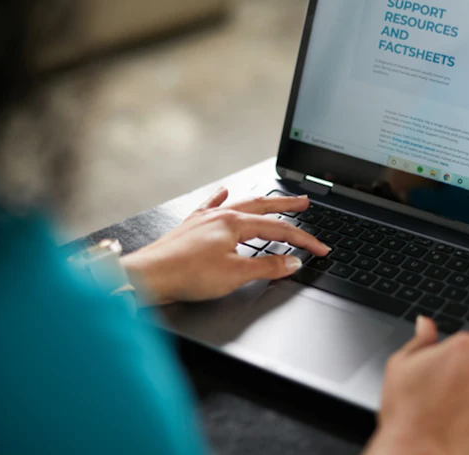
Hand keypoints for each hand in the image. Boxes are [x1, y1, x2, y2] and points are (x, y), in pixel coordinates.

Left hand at [120, 187, 329, 304]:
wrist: (148, 276)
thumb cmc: (187, 275)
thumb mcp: (235, 274)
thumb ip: (267, 267)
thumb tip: (292, 262)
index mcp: (235, 223)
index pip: (280, 230)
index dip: (304, 240)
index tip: (320, 249)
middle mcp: (221, 215)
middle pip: (263, 207)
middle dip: (287, 206)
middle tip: (305, 202)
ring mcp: (205, 219)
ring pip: (240, 203)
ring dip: (262, 201)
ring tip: (275, 198)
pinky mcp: (191, 227)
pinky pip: (210, 205)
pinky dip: (221, 198)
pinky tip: (224, 191)